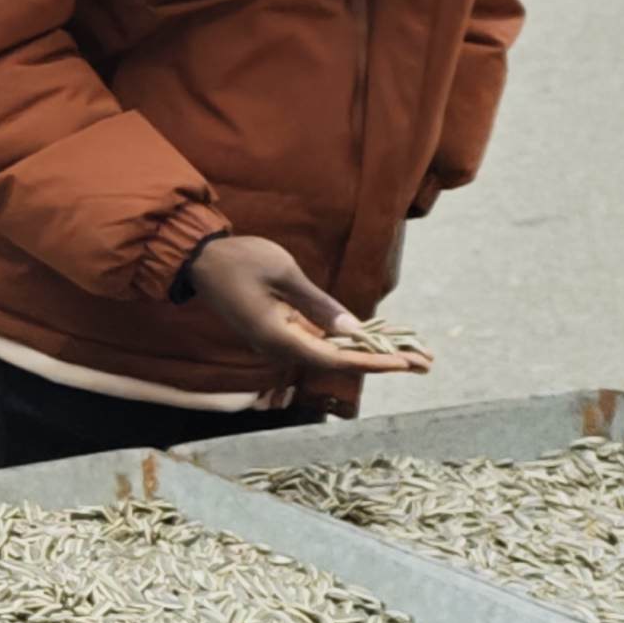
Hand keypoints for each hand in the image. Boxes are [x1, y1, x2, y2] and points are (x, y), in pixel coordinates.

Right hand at [185, 236, 426, 374]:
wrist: (198, 259)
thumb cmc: (239, 260)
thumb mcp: (284, 273)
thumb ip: (318, 304)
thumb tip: (353, 330)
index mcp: (277, 336)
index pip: (333, 359)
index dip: (372, 362)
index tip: (405, 363)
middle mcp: (277, 346)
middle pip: (336, 362)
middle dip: (382, 362)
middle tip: (424, 364)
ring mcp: (276, 340)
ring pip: (329, 354)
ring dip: (367, 354)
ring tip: (409, 354)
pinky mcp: (276, 331)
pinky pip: (316, 342)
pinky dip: (346, 343)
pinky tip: (371, 339)